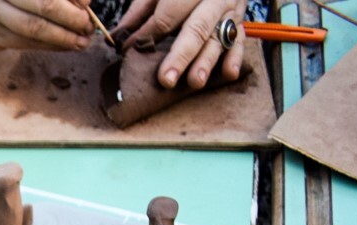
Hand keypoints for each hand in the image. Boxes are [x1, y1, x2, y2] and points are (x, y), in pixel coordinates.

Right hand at [0, 0, 96, 52]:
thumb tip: (84, 2)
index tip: (89, 4)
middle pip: (43, 7)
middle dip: (71, 19)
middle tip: (88, 26)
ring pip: (34, 31)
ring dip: (62, 38)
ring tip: (81, 41)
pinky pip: (25, 44)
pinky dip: (48, 46)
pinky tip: (63, 45)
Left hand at [113, 0, 247, 88]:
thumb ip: (139, 12)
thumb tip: (116, 38)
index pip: (166, 16)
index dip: (147, 35)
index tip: (128, 52)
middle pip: (195, 28)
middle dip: (180, 55)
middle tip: (166, 79)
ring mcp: (228, 10)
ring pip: (218, 37)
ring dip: (206, 61)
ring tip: (195, 82)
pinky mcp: (239, 22)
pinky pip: (239, 40)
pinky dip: (235, 57)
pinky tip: (229, 74)